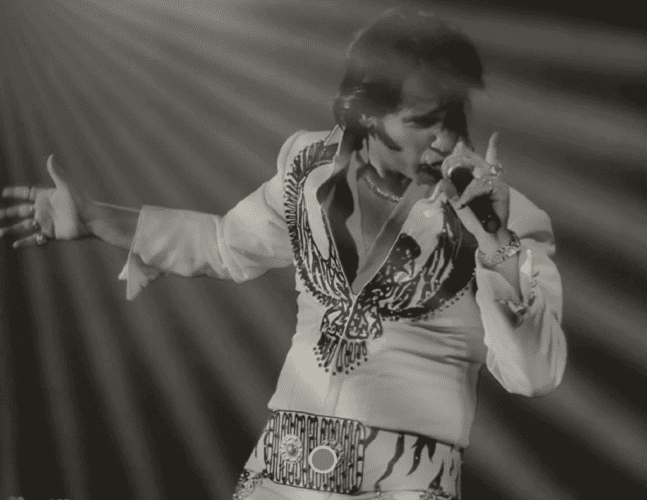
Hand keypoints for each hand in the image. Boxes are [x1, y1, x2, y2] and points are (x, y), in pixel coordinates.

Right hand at [0, 154, 91, 247]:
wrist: (91, 220)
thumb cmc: (80, 201)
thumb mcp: (66, 186)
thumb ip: (57, 173)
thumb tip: (51, 156)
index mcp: (46, 196)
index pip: (26, 193)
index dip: (15, 193)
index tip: (3, 193)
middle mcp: (44, 210)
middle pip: (21, 211)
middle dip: (8, 213)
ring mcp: (46, 222)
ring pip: (25, 226)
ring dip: (12, 229)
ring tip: (0, 233)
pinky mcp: (51, 234)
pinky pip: (35, 239)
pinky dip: (25, 242)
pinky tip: (15, 245)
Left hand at [435, 132, 510, 247]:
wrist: (487, 234)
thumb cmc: (475, 220)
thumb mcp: (459, 205)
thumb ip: (452, 193)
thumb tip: (442, 181)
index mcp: (484, 182)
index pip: (487, 161)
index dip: (491, 148)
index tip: (492, 135)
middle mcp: (493, 180)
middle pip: (481, 163)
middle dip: (469, 154)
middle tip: (459, 145)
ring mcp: (498, 184)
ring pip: (478, 178)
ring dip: (467, 190)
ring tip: (462, 203)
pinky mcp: (501, 190)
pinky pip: (481, 187)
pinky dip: (471, 194)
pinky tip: (465, 202)